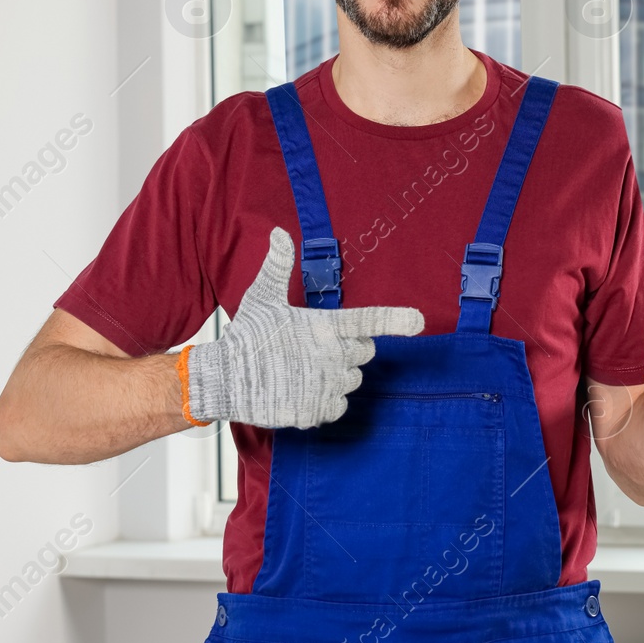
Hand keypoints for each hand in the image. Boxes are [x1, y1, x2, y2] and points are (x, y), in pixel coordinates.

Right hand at [181, 227, 424, 427]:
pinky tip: (303, 391)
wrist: (224, 379)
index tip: (419, 321)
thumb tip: (280, 232)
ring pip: (353, 381)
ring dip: (337, 376)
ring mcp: (327, 385)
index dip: (396, 319)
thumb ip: (277, 265)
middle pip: (365, 353)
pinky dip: (327, 401)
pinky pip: (340, 406)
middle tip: (317, 349)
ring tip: (305, 370)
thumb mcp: (261, 297)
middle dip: (349, 350)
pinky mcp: (318, 409)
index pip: (369, 320)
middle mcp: (332, 356)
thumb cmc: (246, 336)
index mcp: (324, 326)